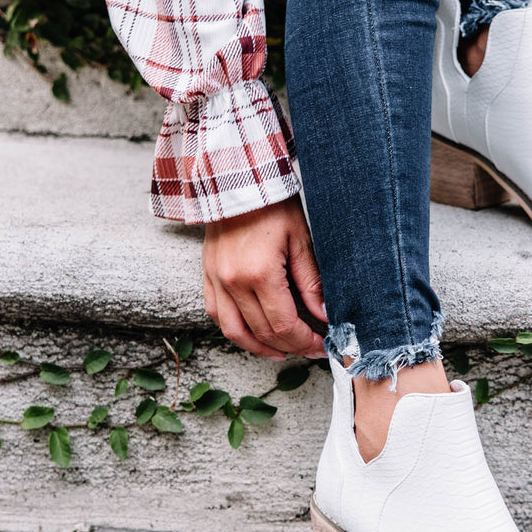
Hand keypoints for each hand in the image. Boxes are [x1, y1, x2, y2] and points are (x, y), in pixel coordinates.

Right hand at [202, 196, 327, 360]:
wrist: (237, 180)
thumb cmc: (273, 205)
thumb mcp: (301, 240)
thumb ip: (311, 282)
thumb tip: (324, 315)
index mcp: (259, 274)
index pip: (283, 326)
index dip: (304, 342)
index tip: (320, 345)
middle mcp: (233, 282)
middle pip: (262, 333)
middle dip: (289, 346)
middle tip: (309, 348)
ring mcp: (216, 280)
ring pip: (234, 332)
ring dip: (259, 347)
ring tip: (282, 351)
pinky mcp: (207, 275)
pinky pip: (216, 314)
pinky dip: (235, 330)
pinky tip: (253, 334)